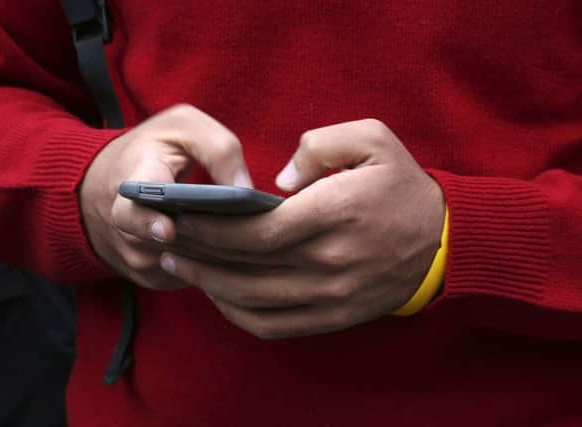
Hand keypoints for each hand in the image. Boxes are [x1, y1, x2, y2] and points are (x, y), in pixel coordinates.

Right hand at [80, 104, 252, 288]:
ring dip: (220, 257)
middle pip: (172, 246)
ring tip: (256, 242)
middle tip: (249, 234)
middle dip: (211, 241)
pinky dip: (217, 266)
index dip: (147, 222)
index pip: (130, 211)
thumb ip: (217, 149)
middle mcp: (128, 231)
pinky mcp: (152, 278)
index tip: (167, 229)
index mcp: (133, 185)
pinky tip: (242, 251)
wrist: (107, 183)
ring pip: (188, 267)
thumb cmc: (153, 150)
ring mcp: (138, 259)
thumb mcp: (183, 127)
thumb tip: (247, 190)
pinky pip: (190, 278)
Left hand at [161, 119, 444, 337]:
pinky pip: (275, 326)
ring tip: (180, 267)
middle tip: (166, 240)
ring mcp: (332, 295)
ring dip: (210, 286)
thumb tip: (278, 181)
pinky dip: (238, 315)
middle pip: (246, 267)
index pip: (257, 231)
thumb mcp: (373, 138)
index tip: (181, 218)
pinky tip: (218, 295)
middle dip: (198, 255)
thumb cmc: (402, 186)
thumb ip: (319, 144)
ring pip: (254, 301)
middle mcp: (330, 260)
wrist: (443, 241)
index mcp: (335, 212)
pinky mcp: (335, 316)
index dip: (211, 229)